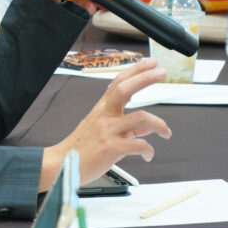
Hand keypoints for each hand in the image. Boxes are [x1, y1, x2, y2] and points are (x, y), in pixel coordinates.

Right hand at [39, 58, 170, 189]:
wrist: (62, 165)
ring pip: (140, 117)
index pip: (118, 83)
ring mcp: (107, 131)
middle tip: (161, 72)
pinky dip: (148, 150)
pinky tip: (148, 155)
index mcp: (101, 110)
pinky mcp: (111, 148)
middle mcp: (104, 116)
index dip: (135, 70)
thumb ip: (126, 129)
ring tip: (166, 132)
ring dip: (159, 124)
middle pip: (124, 89)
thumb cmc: (81, 149)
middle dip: (145, 78)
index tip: (150, 62)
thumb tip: (146, 128)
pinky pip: (138, 144)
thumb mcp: (101, 133)